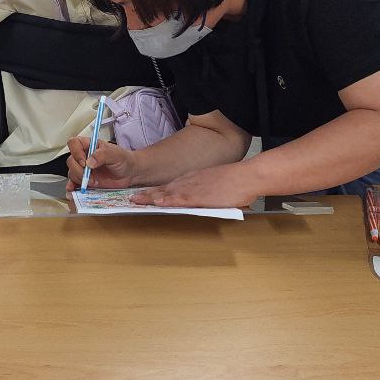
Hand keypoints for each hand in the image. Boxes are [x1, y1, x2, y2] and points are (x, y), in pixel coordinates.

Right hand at [66, 136, 137, 189]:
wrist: (130, 173)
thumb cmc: (123, 160)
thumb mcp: (116, 154)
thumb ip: (103, 155)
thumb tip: (89, 162)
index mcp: (90, 145)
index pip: (74, 144)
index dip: (76, 152)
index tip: (84, 162)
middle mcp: (84, 156)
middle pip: (71, 160)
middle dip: (78, 170)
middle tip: (89, 175)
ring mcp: (84, 169)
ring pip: (72, 172)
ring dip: (79, 179)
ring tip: (92, 182)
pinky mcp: (86, 180)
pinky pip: (74, 183)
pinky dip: (73, 186)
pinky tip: (74, 189)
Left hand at [130, 163, 258, 209]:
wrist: (247, 176)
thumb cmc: (237, 182)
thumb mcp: (217, 185)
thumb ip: (208, 193)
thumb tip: (205, 200)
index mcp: (194, 179)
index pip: (170, 185)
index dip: (156, 190)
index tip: (144, 194)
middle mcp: (190, 182)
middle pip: (164, 188)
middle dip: (147, 194)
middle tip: (132, 198)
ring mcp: (193, 188)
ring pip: (167, 193)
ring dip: (151, 197)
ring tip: (136, 201)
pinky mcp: (199, 196)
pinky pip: (179, 199)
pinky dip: (167, 201)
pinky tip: (157, 203)